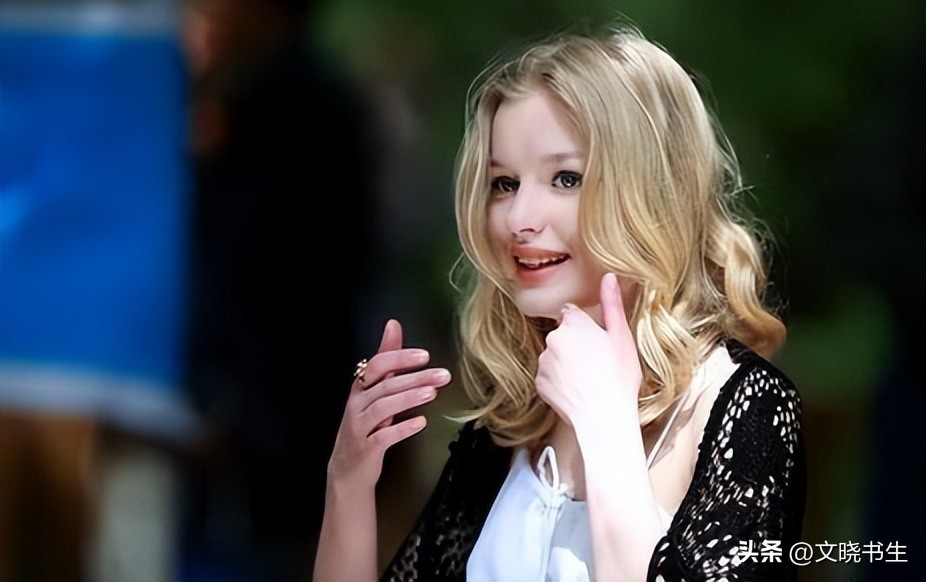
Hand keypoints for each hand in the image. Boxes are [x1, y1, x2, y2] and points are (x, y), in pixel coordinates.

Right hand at [327, 319, 450, 487]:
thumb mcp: (374, 391)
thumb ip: (386, 360)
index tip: (425, 356)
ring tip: (432, 393)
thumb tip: (393, 326)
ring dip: (409, 398)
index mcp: (360, 388)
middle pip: (385, 385)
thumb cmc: (364, 426)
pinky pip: (383, 436)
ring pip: (383, 408)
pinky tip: (420, 423)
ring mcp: (359, 427)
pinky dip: (402, 428)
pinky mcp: (366, 449)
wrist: (347, 471)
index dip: (400, 358)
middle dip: (415, 378)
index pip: (377, 365)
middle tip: (441, 375)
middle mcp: (357, 405)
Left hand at [535, 273, 642, 426]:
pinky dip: (560, 382)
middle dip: (576, 345)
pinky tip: (577, 392)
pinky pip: (549, 377)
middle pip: (563, 335)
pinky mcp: (539, 383)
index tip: (598, 343)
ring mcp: (544, 362)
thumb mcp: (621, 337)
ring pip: (555, 356)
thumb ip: (612, 304)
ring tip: (589, 380)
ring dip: (567, 364)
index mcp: (573, 323)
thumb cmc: (618, 376)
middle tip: (597, 364)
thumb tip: (609, 277)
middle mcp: (553, 338)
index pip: (573, 314)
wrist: (603, 416)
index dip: (587, 328)